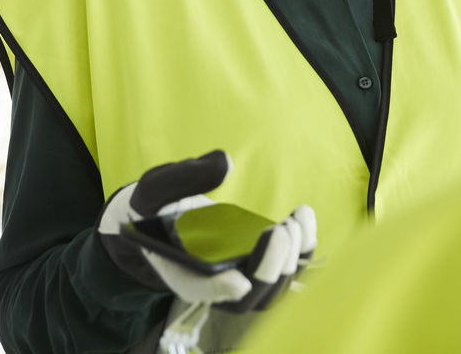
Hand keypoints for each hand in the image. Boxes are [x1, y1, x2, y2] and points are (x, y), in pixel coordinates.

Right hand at [97, 150, 316, 308]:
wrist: (163, 215)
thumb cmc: (157, 203)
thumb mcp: (158, 185)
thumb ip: (186, 176)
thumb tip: (225, 163)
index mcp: (179, 269)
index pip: (199, 290)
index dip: (219, 291)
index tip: (239, 280)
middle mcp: (213, 284)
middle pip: (250, 297)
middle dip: (272, 267)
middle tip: (282, 229)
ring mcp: (240, 278)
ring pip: (274, 288)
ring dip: (293, 258)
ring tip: (295, 219)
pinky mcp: (258, 265)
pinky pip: (287, 268)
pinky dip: (302, 248)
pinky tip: (303, 215)